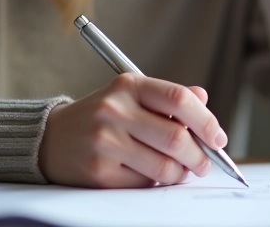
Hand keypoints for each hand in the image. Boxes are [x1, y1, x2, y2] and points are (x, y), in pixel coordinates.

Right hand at [37, 74, 225, 187]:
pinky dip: (154, 183)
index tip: (218, 138)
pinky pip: (144, 184)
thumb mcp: (131, 96)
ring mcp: (105, 141)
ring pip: (165, 167)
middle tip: (204, 164)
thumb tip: (204, 100)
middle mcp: (115, 110)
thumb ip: (168, 99)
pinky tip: (147, 174)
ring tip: (178, 171)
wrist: (51, 138)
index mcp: (129, 85)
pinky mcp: (99, 171)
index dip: (206, 121)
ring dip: (180, 174)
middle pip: (177, 138)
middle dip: (200, 156)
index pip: (179, 99)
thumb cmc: (102, 117)